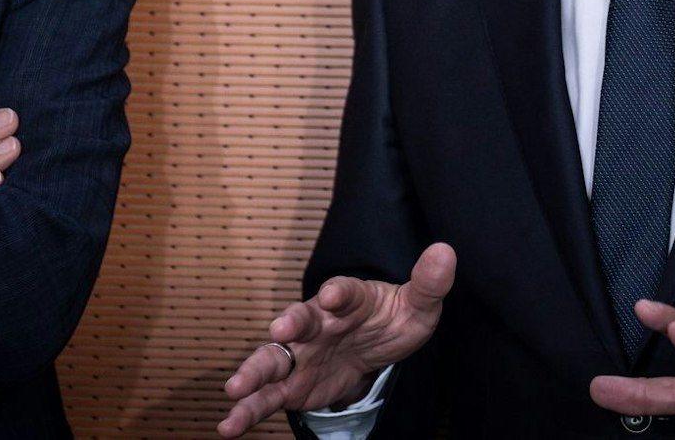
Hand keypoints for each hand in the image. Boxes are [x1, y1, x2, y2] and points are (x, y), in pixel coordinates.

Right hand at [218, 242, 455, 436]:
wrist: (373, 345)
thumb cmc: (390, 319)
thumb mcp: (416, 305)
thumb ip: (428, 283)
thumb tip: (446, 252)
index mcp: (349, 299)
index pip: (345, 292)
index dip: (338, 291)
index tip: (332, 293)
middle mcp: (317, 323)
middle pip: (299, 320)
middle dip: (289, 324)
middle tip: (279, 330)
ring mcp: (300, 354)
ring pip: (272, 360)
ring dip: (252, 373)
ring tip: (233, 390)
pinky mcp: (292, 384)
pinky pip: (266, 397)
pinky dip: (247, 410)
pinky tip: (228, 426)